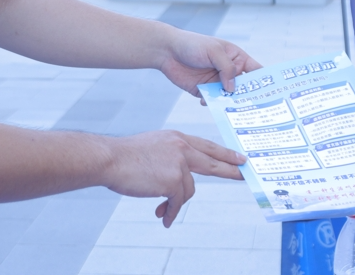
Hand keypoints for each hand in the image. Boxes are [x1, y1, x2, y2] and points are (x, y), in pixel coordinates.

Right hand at [102, 130, 246, 227]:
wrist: (110, 159)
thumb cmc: (126, 156)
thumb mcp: (154, 146)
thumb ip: (171, 155)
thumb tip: (180, 177)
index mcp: (177, 138)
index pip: (207, 146)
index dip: (224, 153)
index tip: (239, 158)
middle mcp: (181, 148)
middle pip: (213, 163)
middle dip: (230, 170)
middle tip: (244, 174)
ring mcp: (179, 164)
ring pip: (188, 190)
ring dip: (175, 203)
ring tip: (162, 210)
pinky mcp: (173, 181)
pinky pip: (176, 202)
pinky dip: (170, 211)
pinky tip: (163, 216)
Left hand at [158, 30, 261, 99]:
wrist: (167, 51)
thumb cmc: (192, 44)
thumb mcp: (213, 51)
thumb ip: (226, 68)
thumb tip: (233, 89)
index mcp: (236, 58)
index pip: (255, 71)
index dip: (264, 81)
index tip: (271, 94)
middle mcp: (229, 72)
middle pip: (244, 88)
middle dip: (249, 97)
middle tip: (256, 109)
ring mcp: (217, 82)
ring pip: (229, 97)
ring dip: (231, 104)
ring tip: (236, 113)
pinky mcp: (204, 91)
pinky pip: (214, 101)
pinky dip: (214, 105)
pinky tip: (211, 106)